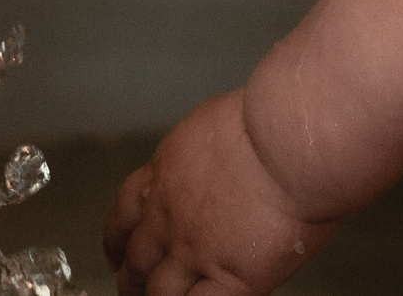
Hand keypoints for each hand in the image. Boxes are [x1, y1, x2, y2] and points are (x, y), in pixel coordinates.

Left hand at [103, 92, 331, 295]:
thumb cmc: (266, 124)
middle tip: (132, 287)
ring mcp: (194, 251)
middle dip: (131, 277)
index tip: (116, 249)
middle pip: (136, 258)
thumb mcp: (213, 126)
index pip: (125, 211)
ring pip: (159, 290)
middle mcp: (169, 216)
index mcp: (165, 173)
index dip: (117, 237)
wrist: (286, 144)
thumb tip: (214, 162)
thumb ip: (202, 155)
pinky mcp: (229, 279)